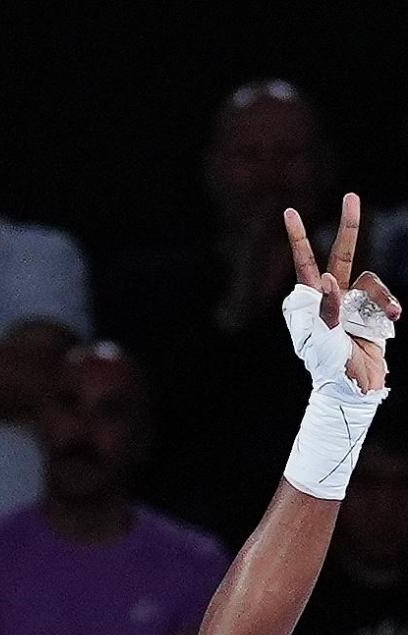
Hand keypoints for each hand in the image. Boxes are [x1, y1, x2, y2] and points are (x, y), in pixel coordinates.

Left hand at [284, 192, 399, 392]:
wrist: (354, 389)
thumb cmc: (330, 367)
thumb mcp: (323, 341)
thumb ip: (326, 309)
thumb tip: (328, 278)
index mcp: (309, 302)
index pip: (304, 264)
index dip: (298, 237)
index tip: (289, 210)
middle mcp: (331, 296)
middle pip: (342, 254)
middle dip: (349, 226)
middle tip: (352, 195)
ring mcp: (352, 302)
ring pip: (370, 279)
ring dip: (381, 296)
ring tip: (391, 317)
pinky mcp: (371, 310)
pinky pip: (382, 296)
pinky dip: (388, 304)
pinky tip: (394, 317)